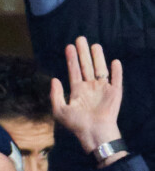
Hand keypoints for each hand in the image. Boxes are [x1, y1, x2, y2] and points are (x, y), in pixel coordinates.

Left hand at [51, 36, 124, 163]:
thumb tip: (54, 79)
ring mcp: (102, 89)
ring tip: (94, 45)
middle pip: (86, 66)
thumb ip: (56, 95)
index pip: (74, 71)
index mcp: (77, 92)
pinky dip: (116, 70)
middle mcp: (90, 88)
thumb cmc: (76, 124)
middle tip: (80, 38)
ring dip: (98, 57)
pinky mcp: (114, 93)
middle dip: (83, 53)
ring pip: (100, 69)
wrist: (93, 132)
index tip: (69, 46)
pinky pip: (116, 79)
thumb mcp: (60, 110)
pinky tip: (114, 61)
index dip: (71, 59)